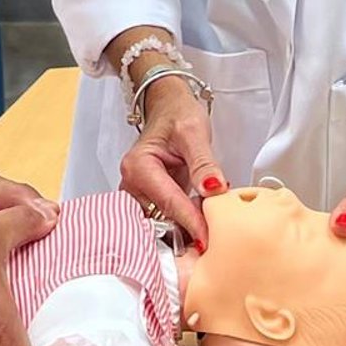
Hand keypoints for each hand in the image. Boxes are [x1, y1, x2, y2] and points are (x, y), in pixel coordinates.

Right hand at [119, 76, 227, 248]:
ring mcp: (138, 193)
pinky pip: (164, 218)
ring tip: (208, 228)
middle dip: (186, 229)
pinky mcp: (148, 199)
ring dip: (184, 228)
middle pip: (160, 218)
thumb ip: (203, 163)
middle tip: (213, 237)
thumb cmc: (177, 114)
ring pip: (161, 223)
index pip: (168, 202)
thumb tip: (213, 189)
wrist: (169, 106)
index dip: (191, 222)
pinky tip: (199, 222)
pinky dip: (182, 223)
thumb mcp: (194, 132)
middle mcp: (132, 183)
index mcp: (138, 166)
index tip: (209, 239)